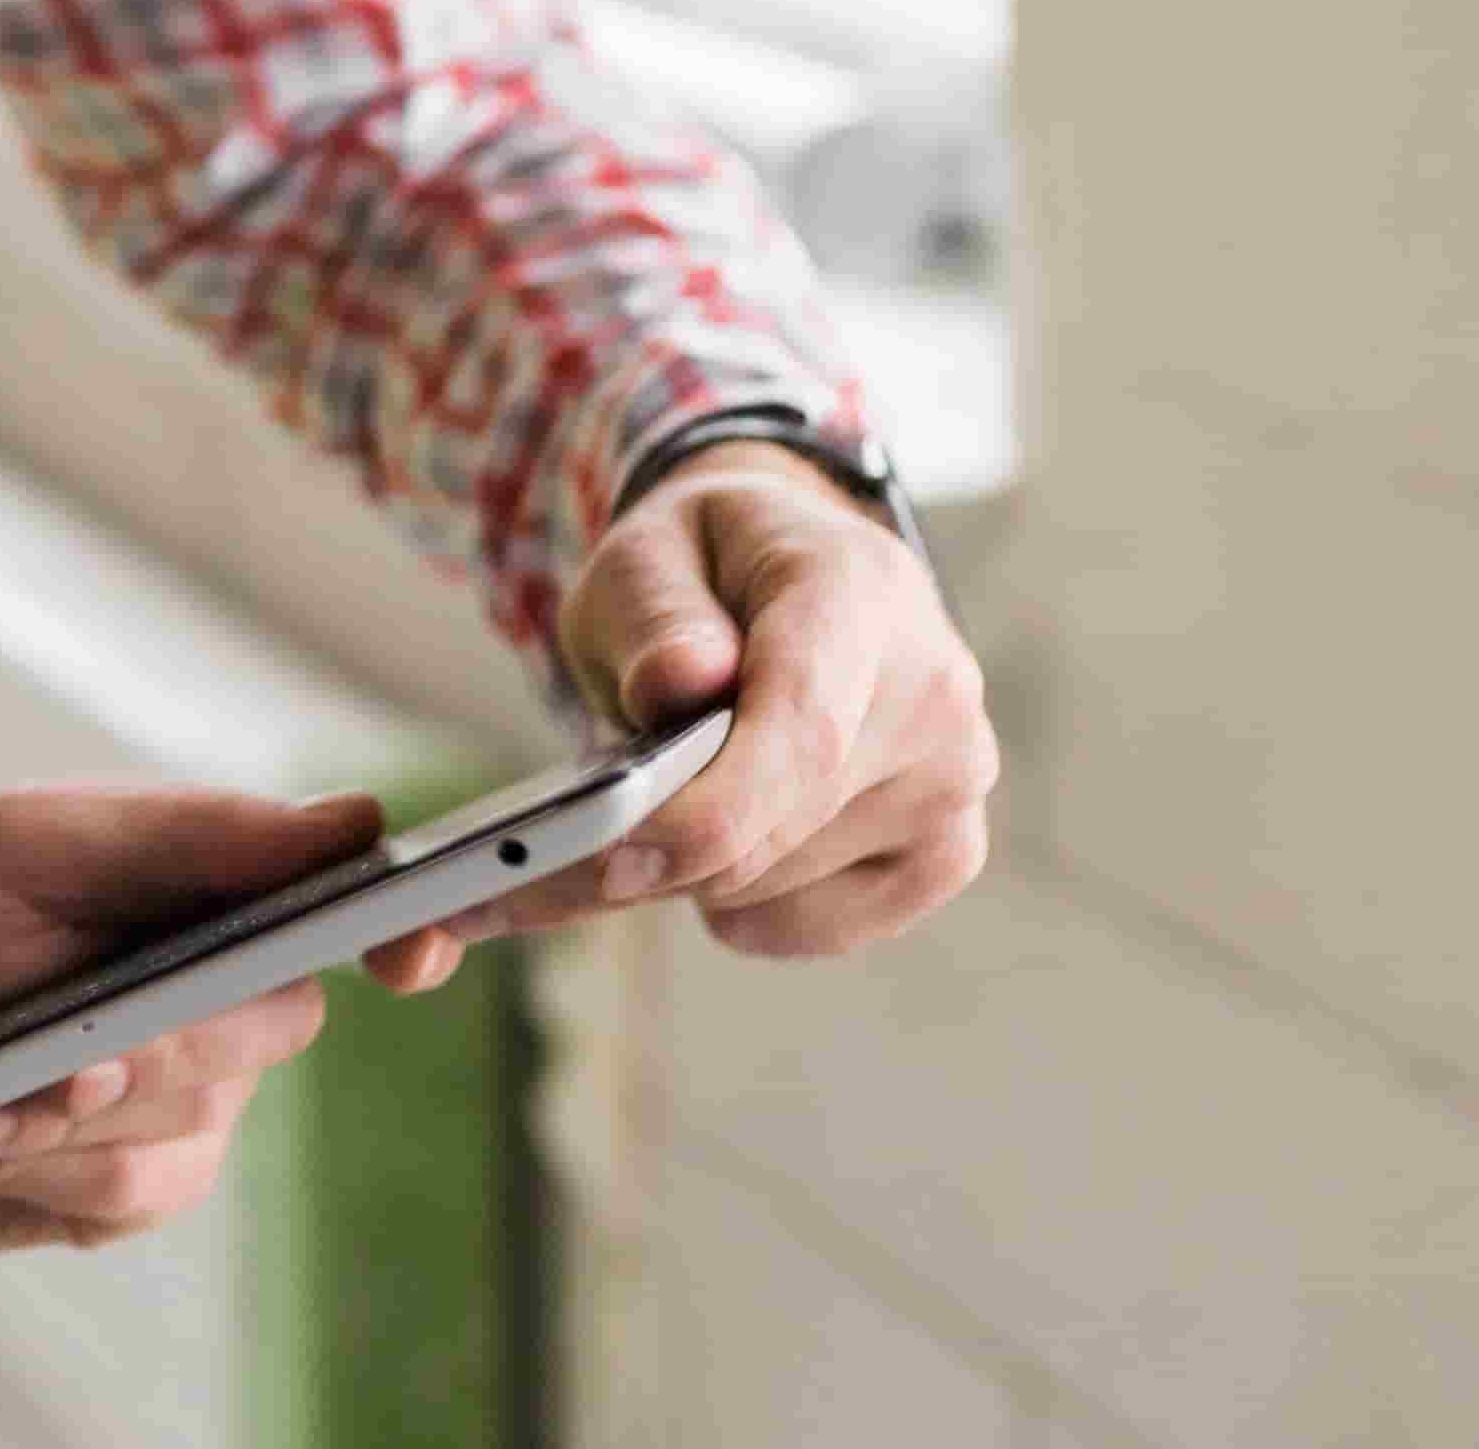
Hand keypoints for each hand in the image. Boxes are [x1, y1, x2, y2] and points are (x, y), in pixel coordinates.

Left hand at [0, 787, 387, 1254]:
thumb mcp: (21, 842)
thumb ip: (179, 837)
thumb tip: (346, 826)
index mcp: (211, 893)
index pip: (344, 908)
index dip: (404, 926)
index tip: (407, 947)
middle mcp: (217, 1000)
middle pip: (259, 1035)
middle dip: (147, 1048)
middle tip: (59, 1054)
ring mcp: (176, 1105)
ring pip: (176, 1133)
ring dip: (54, 1121)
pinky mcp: (113, 1189)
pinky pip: (111, 1199)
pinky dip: (23, 1170)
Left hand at [403, 442, 993, 981]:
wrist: (792, 573)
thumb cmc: (704, 566)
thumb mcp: (642, 552)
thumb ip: (651, 612)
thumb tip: (677, 686)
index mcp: (860, 593)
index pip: (801, 730)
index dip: (712, 814)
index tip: (614, 863)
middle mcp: (934, 692)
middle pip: (781, 828)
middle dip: (646, 859)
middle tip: (524, 876)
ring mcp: (954, 781)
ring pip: (782, 886)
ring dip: (687, 875)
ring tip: (637, 815)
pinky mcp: (947, 852)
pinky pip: (818, 926)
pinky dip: (744, 906)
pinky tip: (720, 842)